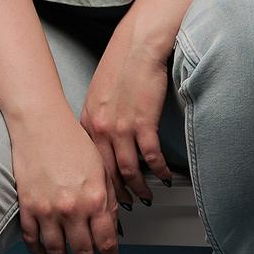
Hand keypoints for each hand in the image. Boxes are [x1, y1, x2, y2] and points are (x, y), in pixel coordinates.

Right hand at [9, 108, 122, 253]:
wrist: (40, 124)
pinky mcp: (28, 207)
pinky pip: (33, 239)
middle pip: (82, 252)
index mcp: (95, 199)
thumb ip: (108, 199)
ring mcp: (47, 210)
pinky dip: (39, 252)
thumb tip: (113, 226)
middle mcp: (72, 209)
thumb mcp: (101, 168)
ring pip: (57, 251)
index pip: (106, 243)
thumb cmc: (72, 140)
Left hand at [79, 14, 175, 210]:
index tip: (106, 197)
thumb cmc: (123, 64)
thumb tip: (105, 139)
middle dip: (118, 195)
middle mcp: (100, 128)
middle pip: (106, 173)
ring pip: (127, 170)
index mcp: (88, 121)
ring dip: (139, 188)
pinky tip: (165, 176)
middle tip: (126, 209)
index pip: (90, 163)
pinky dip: (159, 170)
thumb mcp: (100, 93)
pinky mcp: (142, 122)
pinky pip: (150, 157)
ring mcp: (120, 127)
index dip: (99, 185)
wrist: (138, 44)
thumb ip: (99, 118)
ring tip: (147, 197)